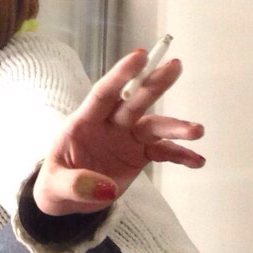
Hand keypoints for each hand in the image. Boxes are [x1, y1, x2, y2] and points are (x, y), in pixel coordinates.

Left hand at [32, 47, 203, 215]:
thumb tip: (107, 189)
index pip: (103, 94)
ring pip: (154, 126)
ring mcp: (127, 138)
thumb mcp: (55, 187)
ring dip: (175, 127)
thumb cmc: (57, 184)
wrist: (68, 197)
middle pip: (134, 101)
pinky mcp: (140, 154)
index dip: (121, 75)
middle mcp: (109, 124)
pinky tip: (197, 161)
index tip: (140, 55)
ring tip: (197, 131)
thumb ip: (77, 185)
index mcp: (84, 122)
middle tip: (176, 66)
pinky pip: (163, 152)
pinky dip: (180, 155)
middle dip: (154, 84)